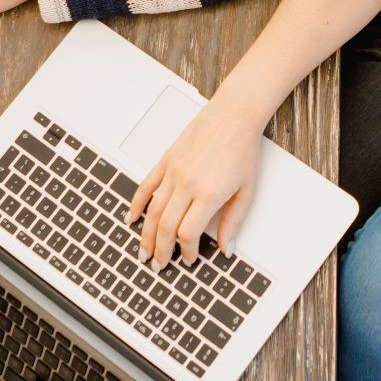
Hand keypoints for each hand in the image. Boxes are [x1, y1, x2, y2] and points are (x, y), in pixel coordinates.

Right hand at [128, 98, 264, 265]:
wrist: (234, 116)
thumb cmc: (243, 150)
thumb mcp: (247, 190)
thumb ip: (233, 221)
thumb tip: (227, 249)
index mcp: (209, 194)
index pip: (188, 233)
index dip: (187, 251)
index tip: (189, 259)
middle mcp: (187, 183)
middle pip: (166, 226)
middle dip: (161, 250)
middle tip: (159, 265)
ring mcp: (173, 171)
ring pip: (152, 210)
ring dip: (146, 235)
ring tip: (144, 252)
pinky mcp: (166, 160)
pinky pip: (146, 186)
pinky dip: (137, 204)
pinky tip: (132, 218)